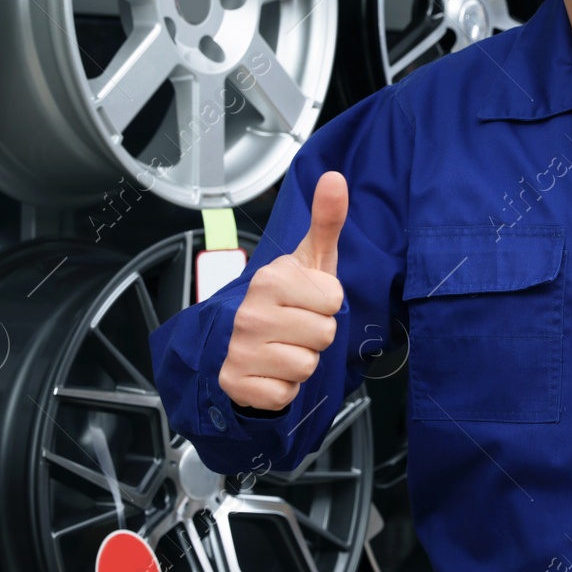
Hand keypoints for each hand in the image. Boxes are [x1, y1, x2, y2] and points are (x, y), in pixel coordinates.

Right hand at [218, 171, 346, 411]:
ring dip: (301, 363)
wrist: (241, 341)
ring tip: (283, 348)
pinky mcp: (236, 382)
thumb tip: (335, 177)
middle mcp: (250, 312)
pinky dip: (284, 389)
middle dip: (316, 336)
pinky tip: (270, 371)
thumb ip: (327, 220)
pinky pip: (285, 394)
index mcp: (271, 279)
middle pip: (324, 335)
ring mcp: (239, 348)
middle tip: (296, 328)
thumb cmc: (288, 299)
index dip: (327, 305)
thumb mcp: (312, 259)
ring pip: (307, 366)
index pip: (333, 300)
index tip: (308, 302)